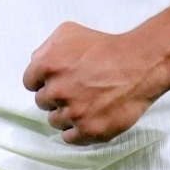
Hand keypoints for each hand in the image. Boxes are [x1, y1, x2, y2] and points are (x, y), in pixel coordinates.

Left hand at [23, 21, 163, 144]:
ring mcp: (73, 113)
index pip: (29, 83)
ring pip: (55, 121)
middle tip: (75, 88)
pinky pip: (69, 137)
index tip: (57, 79)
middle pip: (42, 102)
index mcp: (48, 66)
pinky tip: (86, 118)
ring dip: (65, 113)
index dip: (43, 80)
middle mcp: (57, 91)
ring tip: (85, 102)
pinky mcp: (89, 130)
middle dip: (56, 96)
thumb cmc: (105, 46)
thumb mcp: (69, 32)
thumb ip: (46, 47)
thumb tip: (35, 63)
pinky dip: (75, 130)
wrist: (140, 64)